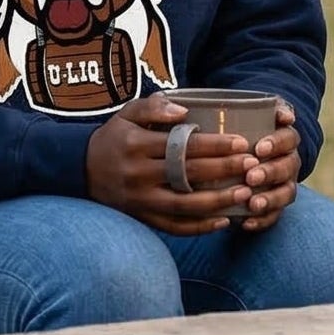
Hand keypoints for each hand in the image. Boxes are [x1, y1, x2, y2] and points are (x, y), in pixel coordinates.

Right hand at [86, 94, 250, 234]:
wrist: (80, 169)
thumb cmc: (116, 136)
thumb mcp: (128, 113)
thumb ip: (155, 107)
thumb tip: (184, 111)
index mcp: (137, 145)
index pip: (182, 145)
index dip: (215, 145)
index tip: (242, 143)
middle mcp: (138, 175)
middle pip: (187, 175)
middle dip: (224, 171)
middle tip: (253, 166)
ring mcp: (139, 200)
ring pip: (183, 206)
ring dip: (217, 202)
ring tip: (246, 194)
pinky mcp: (141, 218)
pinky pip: (172, 227)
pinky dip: (199, 227)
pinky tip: (223, 220)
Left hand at [238, 101, 300, 231]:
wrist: (250, 154)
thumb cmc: (250, 130)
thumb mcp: (258, 115)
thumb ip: (269, 110)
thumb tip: (287, 116)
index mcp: (286, 140)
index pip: (288, 139)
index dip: (276, 143)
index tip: (259, 148)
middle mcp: (290, 163)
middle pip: (287, 167)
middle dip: (270, 172)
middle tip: (251, 176)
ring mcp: (285, 185)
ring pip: (286, 193)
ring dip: (270, 198)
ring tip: (253, 203)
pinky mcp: (275, 206)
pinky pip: (274, 216)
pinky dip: (262, 221)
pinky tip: (246, 223)